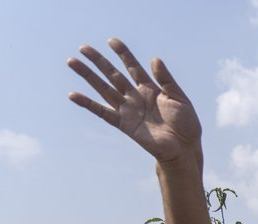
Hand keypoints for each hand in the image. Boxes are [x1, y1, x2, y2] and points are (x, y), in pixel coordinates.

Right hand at [67, 39, 201, 164]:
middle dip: (98, 61)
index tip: (111, 41)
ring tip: (72, 61)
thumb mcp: (179, 97)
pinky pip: (102, 112)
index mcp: (150, 89)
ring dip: (88, 76)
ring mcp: (128, 110)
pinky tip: (73, 95)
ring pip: (104, 89)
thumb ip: (165, 79)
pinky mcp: (123, 124)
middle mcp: (136, 97)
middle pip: (113, 75)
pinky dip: (88, 104)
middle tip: (83, 48)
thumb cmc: (186, 124)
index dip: (123, 54)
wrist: (184, 148)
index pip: (133, 67)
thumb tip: (154, 59)